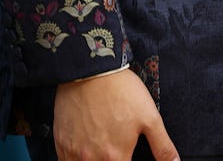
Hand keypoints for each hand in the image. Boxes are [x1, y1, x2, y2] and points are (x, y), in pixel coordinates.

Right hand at [53, 67, 179, 160]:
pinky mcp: (61, 144)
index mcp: (116, 158)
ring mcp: (74, 154)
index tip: (126, 156)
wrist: (90, 69)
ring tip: (102, 152)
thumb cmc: (122, 91)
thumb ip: (162, 146)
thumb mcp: (150, 117)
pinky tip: (85, 152)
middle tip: (116, 152)